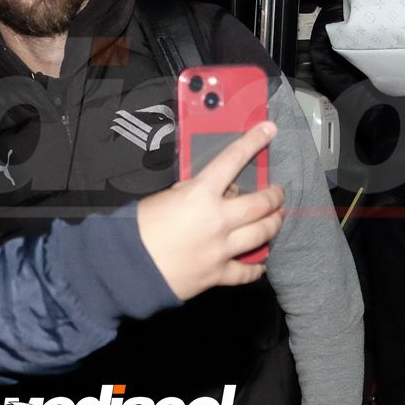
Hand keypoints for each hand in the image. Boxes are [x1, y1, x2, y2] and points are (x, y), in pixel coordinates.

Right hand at [137, 121, 283, 299]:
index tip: (268, 130)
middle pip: (260, 204)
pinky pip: (246, 272)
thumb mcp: (164, 197)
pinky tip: (260, 262)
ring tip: (276, 219)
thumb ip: (189, 193)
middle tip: (278, 193)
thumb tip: (208, 194)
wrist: (127, 265)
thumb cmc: (138, 228)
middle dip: (274, 196)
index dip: (253, 142)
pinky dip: (256, 267)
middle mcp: (217, 220)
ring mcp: (220, 248)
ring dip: (273, 224)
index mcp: (200, 194)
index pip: (233, 160)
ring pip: (261, 234)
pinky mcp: (217, 273)